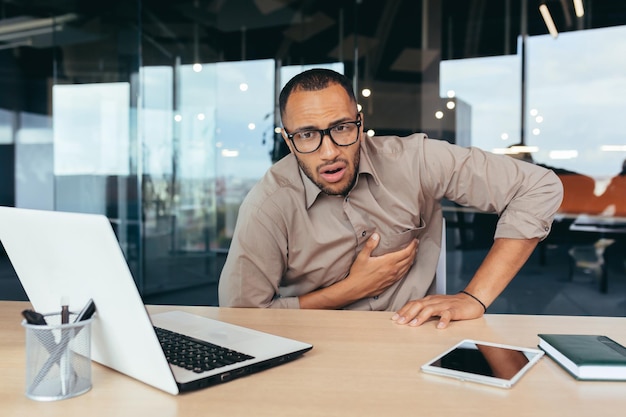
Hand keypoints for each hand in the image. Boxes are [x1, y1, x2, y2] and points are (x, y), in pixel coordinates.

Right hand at [298, 233, 417, 308]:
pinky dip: (407, 268)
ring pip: (407, 267)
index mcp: (388, 262)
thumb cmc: (358, 273)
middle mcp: (393, 270)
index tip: (415, 241)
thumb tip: (376, 235)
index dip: (412, 246)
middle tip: (416, 245)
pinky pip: (403, 274)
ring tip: (413, 253)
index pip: (406, 253)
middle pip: (409, 259)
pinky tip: (406, 266)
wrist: (356, 289)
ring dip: (412, 259)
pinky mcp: (391, 283)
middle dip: (414, 251)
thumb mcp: (362, 257)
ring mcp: (393, 277)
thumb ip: (370, 245)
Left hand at [391, 292, 484, 328]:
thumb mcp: (435, 306)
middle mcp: (435, 301)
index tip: (394, 318)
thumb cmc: (452, 305)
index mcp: (429, 300)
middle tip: (400, 322)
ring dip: (421, 317)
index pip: (413, 304)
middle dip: (408, 314)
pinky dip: (443, 320)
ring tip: (414, 325)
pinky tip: (440, 327)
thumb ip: (424, 311)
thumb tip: (409, 319)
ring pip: (430, 309)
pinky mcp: (455, 310)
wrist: (471, 300)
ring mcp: (445, 305)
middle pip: (418, 305)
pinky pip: (448, 314)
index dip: (403, 310)